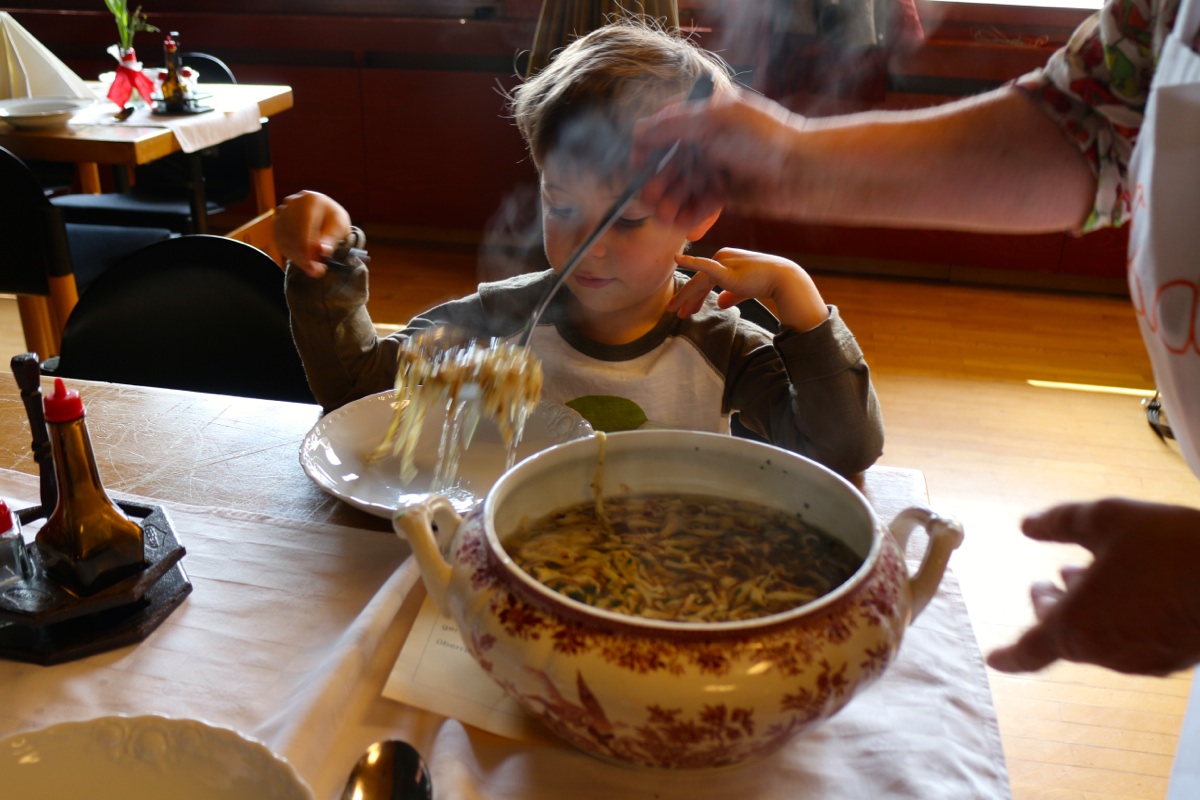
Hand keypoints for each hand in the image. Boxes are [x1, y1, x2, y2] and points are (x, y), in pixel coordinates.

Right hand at [274, 190, 351, 277]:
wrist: (325, 217)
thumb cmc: (335, 221)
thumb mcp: (340, 227)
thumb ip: (331, 238)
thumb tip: (322, 251)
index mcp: (310, 199)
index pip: (304, 224)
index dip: (307, 247)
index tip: (315, 265)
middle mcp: (293, 202)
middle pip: (292, 233)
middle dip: (303, 256)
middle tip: (315, 272)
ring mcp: (282, 212)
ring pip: (285, 240)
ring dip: (298, 258)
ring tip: (313, 269)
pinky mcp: (277, 223)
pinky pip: (280, 242)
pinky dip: (291, 255)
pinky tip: (304, 262)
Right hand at [633, 87, 805, 229]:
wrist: (802, 172)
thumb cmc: (763, 138)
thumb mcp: (716, 121)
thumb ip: (674, 124)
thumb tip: (638, 132)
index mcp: (706, 115)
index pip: (664, 127)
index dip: (647, 146)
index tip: (637, 165)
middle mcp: (709, 140)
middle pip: (670, 162)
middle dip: (657, 182)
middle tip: (648, 200)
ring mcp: (718, 168)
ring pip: (683, 187)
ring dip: (670, 201)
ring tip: (663, 217)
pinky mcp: (727, 194)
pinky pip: (699, 205)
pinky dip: (688, 214)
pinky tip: (680, 224)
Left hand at [670, 248, 827, 331]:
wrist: (782, 279)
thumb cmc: (766, 283)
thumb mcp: (743, 290)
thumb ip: (731, 295)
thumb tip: (721, 303)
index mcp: (724, 261)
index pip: (705, 280)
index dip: (695, 297)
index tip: (687, 311)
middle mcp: (721, 258)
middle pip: (699, 281)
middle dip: (687, 298)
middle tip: (674, 312)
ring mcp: (723, 262)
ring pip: (699, 282)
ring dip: (687, 297)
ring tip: (676, 311)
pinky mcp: (726, 268)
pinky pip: (705, 265)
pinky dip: (691, 262)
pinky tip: (677, 260)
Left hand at [987, 499, 1199, 675]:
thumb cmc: (1168, 546)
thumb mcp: (1105, 519)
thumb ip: (1058, 523)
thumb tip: (1027, 526)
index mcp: (1076, 627)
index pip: (1029, 651)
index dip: (1008, 656)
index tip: (993, 659)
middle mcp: (1105, 653)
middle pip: (1064, 638)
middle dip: (1051, 608)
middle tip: (1052, 581)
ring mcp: (1143, 661)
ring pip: (1099, 639)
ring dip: (1087, 610)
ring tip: (1088, 575)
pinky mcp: (1174, 660)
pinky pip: (1132, 642)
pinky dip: (1119, 619)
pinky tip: (1134, 591)